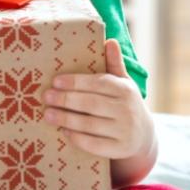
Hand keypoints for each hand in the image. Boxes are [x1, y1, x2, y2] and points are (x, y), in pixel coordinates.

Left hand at [43, 39, 153, 159]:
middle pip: (91, 104)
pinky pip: (93, 144)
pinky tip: (63, 131)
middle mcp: (127, 110)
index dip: (76, 82)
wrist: (143, 136)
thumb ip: (114, 64)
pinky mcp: (119, 149)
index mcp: (126, 90)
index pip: (98, 84)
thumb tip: (110, 40)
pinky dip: (76, 138)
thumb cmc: (125, 103)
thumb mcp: (123, 83)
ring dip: (65, 119)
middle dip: (66, 100)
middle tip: (46, 97)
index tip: (55, 81)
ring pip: (89, 125)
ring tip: (48, 114)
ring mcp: (124, 131)